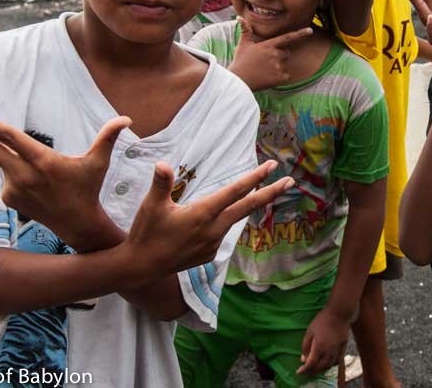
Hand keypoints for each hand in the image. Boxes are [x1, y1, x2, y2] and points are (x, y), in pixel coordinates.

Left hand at [0, 106, 129, 244]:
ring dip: (13, 158)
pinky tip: (37, 186)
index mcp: (42, 161)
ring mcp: (13, 188)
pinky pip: (7, 176)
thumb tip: (127, 119)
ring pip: (4, 162)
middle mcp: (23, 175)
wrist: (76, 224)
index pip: (10, 138)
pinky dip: (17, 172)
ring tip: (42, 176)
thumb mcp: (99, 162)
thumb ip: (108, 137)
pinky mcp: (8, 198)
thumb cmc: (88, 188)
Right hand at [124, 160, 292, 282]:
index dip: (255, 178)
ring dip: (247, 206)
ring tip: (256, 192)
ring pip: (235, 219)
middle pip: (248, 207)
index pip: (235, 192)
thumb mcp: (151, 205)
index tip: (273, 167)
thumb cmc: (146, 232)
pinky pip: (221, 233)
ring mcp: (212, 244)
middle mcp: (213, 229)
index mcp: (202, 213)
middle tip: (290, 180)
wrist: (141, 268)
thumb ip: (161, 183)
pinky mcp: (209, 254)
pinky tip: (214, 219)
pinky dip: (224, 222)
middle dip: (270, 192)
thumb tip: (163, 164)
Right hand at [228, 18, 313, 90]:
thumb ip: (246, 31)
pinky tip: (268, 78)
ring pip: (285, 65)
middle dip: (280, 57)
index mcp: (268, 45)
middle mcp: (275, 54)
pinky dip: (280, 78)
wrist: (238, 81)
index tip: (310, 30)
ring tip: (264, 70)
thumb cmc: (240, 62)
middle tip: (266, 62)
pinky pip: (286, 77)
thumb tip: (240, 17)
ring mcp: (277, 66)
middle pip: (287, 53)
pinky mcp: (278, 78)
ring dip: (279, 67)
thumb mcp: (243, 45)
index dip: (300, 34)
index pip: (287, 38)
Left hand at [298, 307, 349, 374]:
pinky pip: (336, 361)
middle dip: (311, 371)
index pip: (310, 364)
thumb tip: (303, 359)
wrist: (338, 313)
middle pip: (319, 368)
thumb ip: (305, 346)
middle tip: (305, 371)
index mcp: (319, 347)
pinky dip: (330, 365)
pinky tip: (326, 363)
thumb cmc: (322, 320)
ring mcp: (336, 351)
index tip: (298, 372)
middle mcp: (328, 352)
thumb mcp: (309, 331)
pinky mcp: (342, 348)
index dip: (304, 370)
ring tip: (315, 368)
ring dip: (320, 369)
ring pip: (328, 366)